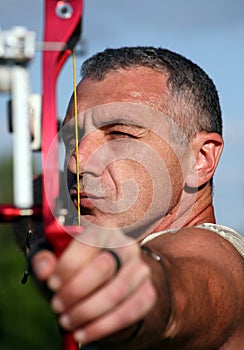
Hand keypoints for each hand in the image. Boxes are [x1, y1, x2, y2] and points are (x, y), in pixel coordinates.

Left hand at [32, 228, 156, 344]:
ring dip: (87, 311)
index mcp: (104, 228)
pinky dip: (102, 327)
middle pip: (105, 267)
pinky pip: (129, 313)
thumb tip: (45, 271)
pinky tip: (83, 332)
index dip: (69, 264)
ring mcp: (140, 269)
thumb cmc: (77, 266)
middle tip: (57, 305)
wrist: (108, 281)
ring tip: (66, 320)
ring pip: (117, 292)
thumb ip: (45, 258)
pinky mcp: (147, 292)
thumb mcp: (56, 257)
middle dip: (76, 291)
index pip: (90, 241)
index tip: (52, 283)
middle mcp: (126, 245)